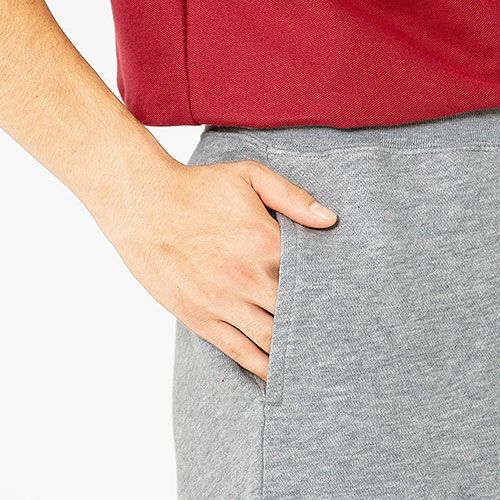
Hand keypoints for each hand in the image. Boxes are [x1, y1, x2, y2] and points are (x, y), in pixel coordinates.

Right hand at [97, 159, 336, 380]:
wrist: (143, 205)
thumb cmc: (197, 188)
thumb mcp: (249, 177)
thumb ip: (293, 198)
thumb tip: (330, 220)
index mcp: (266, 245)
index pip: (312, 281)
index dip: (331, 297)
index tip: (348, 308)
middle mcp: (248, 280)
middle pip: (296, 316)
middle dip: (319, 331)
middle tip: (341, 344)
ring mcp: (223, 303)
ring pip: (271, 340)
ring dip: (295, 355)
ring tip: (317, 367)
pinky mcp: (201, 318)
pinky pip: (238, 351)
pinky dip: (262, 368)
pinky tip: (278, 377)